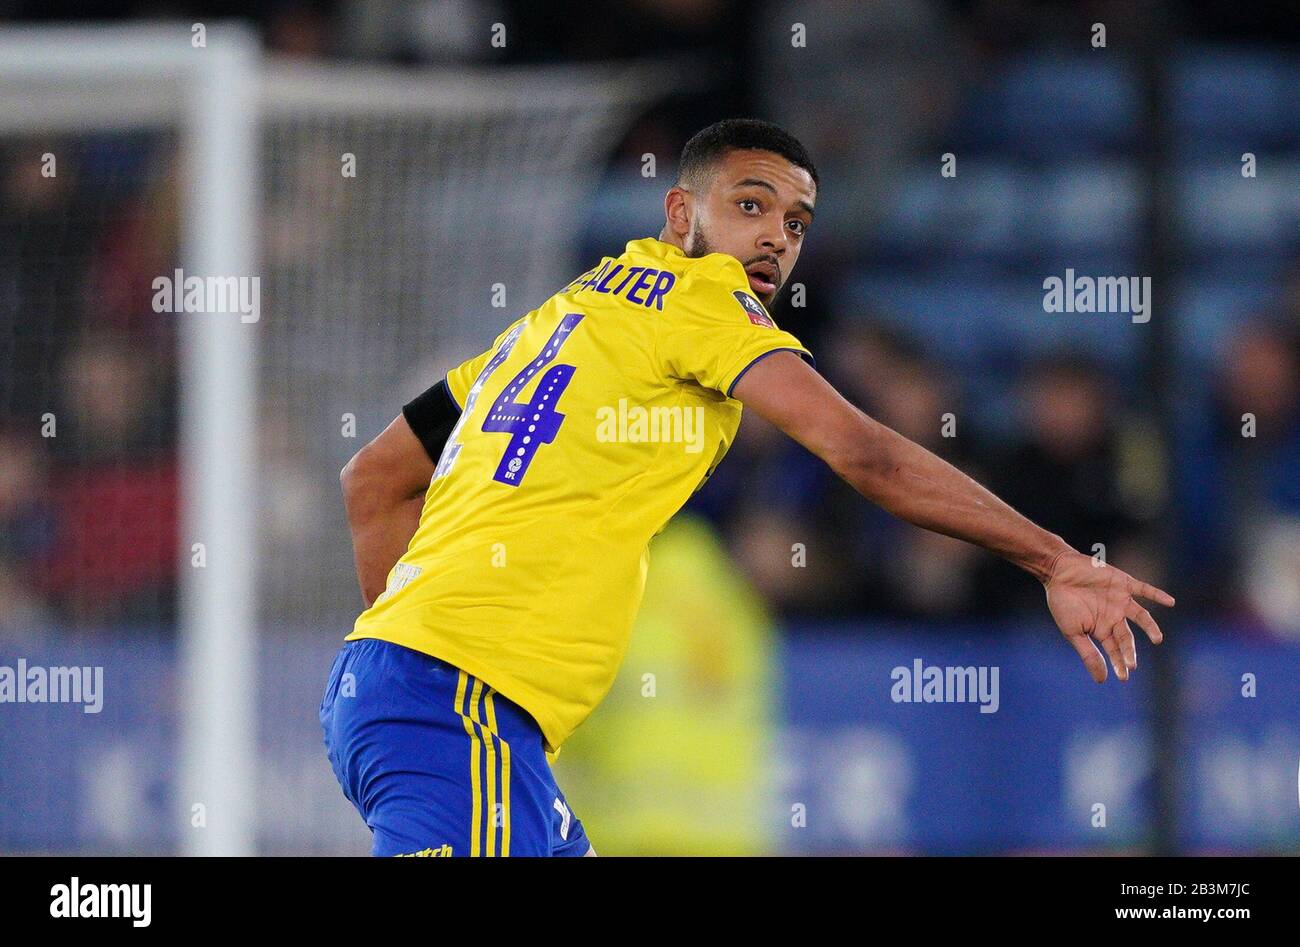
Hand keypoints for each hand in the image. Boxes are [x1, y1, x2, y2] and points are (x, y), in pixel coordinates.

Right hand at [1043, 550, 1174, 682]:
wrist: (1058, 572)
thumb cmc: (1062, 603)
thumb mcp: (1074, 633)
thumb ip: (1089, 654)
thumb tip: (1102, 680)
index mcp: (1101, 629)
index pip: (1114, 650)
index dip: (1119, 663)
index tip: (1124, 678)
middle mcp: (1114, 617)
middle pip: (1126, 638)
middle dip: (1129, 651)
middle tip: (1132, 665)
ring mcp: (1120, 600)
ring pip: (1141, 616)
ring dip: (1150, 627)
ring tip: (1157, 639)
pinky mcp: (1123, 583)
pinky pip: (1144, 589)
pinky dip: (1157, 595)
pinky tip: (1170, 602)